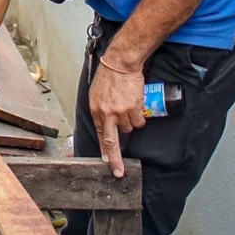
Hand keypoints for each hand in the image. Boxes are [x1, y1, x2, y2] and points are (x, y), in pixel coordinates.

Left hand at [88, 55, 145, 178]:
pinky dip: (139, 117)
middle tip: (119, 171)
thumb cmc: (108, 77)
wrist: (121, 63)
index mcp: (95, 110)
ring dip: (130, 122)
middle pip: (112, 142)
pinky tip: (135, 105)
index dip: (104, 151)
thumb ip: (100, 111)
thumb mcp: (96, 95)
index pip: (100, 135)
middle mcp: (106, 113)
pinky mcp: (133, 108)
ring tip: (127, 107)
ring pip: (129, 128)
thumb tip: (106, 125)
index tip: (107, 164)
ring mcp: (120, 112)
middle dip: (115, 159)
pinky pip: (139, 122)